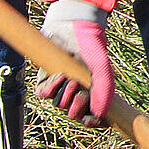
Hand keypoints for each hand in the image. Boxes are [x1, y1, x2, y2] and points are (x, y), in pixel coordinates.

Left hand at [36, 0, 114, 125]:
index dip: (92, 123)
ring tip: (70, 79)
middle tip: (81, 92)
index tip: (90, 120)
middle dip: (77, 106)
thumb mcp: (102, 68)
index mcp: (92, 92)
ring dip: (65, 95)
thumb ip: (104, 90)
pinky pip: (44, 95)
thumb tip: (100, 115)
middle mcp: (76, 92)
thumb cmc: (91, 46)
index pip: (92, 116)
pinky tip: (58, 76)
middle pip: (74, 114)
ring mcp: (60, 87)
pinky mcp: (45, 79)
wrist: (73, 26)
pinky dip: (50, 88)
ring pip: (59, 105)